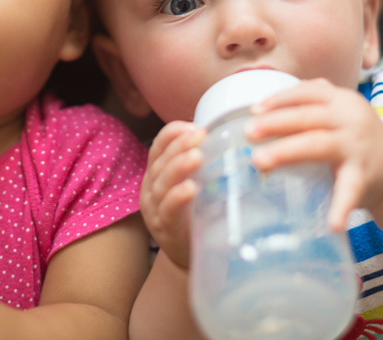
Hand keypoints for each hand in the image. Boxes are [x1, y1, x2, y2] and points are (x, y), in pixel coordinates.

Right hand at [141, 121, 204, 268]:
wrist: (191, 256)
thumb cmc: (196, 214)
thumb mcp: (196, 184)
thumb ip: (203, 164)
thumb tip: (231, 136)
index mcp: (157, 174)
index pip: (158, 147)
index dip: (172, 134)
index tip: (193, 126)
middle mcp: (151, 189)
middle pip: (160, 161)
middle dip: (179, 145)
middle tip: (199, 135)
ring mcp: (155, 210)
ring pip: (162, 184)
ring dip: (179, 167)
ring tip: (196, 156)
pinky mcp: (165, 230)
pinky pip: (168, 210)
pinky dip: (178, 198)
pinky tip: (190, 188)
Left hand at [245, 78, 382, 230]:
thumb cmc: (354, 139)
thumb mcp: (338, 113)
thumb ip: (308, 104)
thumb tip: (258, 110)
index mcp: (341, 100)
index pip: (306, 93)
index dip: (279, 99)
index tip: (254, 110)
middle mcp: (351, 119)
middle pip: (308, 117)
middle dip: (275, 123)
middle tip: (248, 133)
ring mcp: (357, 147)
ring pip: (318, 144)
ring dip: (287, 151)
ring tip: (260, 161)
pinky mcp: (364, 176)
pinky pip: (349, 190)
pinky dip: (340, 207)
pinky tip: (331, 224)